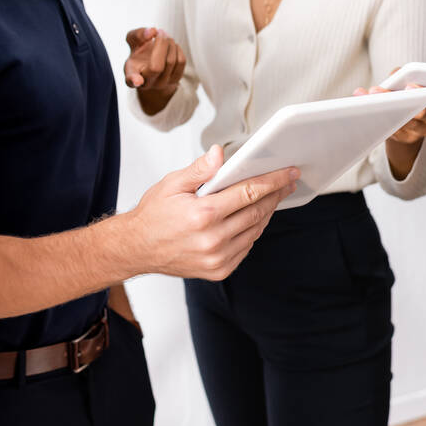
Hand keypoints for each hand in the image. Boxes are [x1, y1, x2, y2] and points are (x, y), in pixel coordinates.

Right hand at [124, 27, 185, 94]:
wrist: (151, 66)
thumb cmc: (140, 53)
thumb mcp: (134, 42)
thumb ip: (138, 34)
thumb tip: (152, 31)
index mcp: (131, 73)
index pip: (131, 80)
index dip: (133, 80)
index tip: (137, 81)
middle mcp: (146, 83)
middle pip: (157, 67)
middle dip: (161, 44)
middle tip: (160, 31)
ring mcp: (162, 83)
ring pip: (171, 61)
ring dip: (170, 43)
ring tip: (165, 36)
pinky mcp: (175, 80)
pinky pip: (181, 61)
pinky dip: (177, 48)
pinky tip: (171, 45)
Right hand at [127, 146, 298, 280]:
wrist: (137, 249)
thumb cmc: (153, 215)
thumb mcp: (171, 184)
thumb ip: (199, 170)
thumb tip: (219, 154)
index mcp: (203, 214)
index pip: (248, 192)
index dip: (273, 181)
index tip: (288, 172)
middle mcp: (213, 239)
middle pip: (257, 212)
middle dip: (275, 194)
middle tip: (287, 181)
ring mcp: (217, 258)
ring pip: (255, 230)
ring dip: (266, 212)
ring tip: (273, 196)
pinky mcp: (219, 270)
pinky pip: (246, 247)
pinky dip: (253, 230)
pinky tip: (254, 217)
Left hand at [352, 84, 425, 144]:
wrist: (403, 111)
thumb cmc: (407, 90)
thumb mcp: (405, 79)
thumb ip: (398, 75)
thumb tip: (385, 80)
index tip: (410, 86)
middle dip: (410, 104)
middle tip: (393, 98)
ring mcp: (424, 130)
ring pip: (411, 125)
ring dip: (392, 113)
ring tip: (375, 103)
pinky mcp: (409, 138)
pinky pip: (398, 133)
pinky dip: (386, 123)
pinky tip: (374, 115)